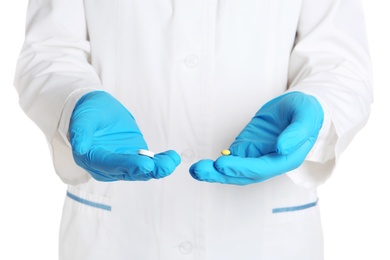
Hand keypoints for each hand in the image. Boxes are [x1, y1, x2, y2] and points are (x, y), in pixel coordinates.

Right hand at [70, 91, 180, 180]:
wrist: (97, 111)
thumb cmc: (89, 112)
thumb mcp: (84, 116)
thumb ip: (81, 131)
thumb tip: (79, 147)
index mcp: (91, 157)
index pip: (110, 164)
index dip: (128, 165)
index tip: (146, 165)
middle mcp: (106, 166)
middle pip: (128, 171)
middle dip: (148, 170)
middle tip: (166, 166)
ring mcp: (121, 164)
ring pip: (141, 170)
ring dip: (158, 168)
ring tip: (172, 161)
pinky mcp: (133, 158)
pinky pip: (148, 163)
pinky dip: (161, 161)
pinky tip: (173, 158)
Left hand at [190, 92, 323, 184]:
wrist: (297, 106)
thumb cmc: (306, 112)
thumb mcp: (305, 116)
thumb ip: (296, 133)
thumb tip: (282, 149)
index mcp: (286, 158)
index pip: (262, 168)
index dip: (242, 168)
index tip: (222, 163)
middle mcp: (270, 161)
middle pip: (244, 174)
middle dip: (221, 174)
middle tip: (199, 170)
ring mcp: (257, 155)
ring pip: (234, 169)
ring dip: (215, 172)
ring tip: (195, 170)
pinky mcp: (247, 148)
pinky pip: (230, 159)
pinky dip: (216, 164)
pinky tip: (202, 165)